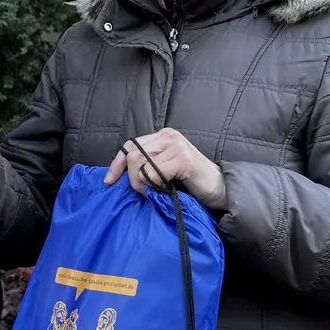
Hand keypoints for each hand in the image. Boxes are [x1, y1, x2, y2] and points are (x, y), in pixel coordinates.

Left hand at [105, 128, 227, 210]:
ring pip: (140, 165)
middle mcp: (168, 136)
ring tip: (157, 191)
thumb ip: (147, 165)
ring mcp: (176, 145)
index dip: (116, 164)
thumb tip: (120, 174)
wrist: (220, 189)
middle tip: (143, 192)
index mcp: (162, 136)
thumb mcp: (164, 170)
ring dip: (143, 184)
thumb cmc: (191, 182)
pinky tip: (167, 189)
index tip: (109, 181)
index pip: (130, 146)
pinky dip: (155, 186)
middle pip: (132, 155)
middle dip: (131, 178)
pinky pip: (153, 173)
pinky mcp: (183, 158)